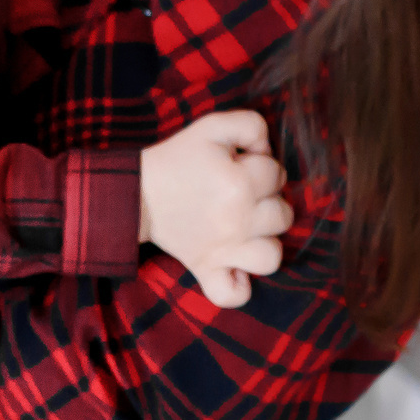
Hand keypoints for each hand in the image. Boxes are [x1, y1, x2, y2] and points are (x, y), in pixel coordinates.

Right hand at [139, 110, 291, 307]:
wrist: (136, 191)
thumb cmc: (177, 158)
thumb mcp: (212, 125)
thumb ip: (250, 125)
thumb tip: (267, 150)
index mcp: (240, 182)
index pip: (277, 174)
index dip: (261, 165)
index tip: (240, 165)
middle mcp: (238, 220)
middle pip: (283, 216)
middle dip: (266, 202)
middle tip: (239, 196)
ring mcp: (224, 250)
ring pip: (271, 258)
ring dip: (262, 243)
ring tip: (243, 231)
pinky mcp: (206, 269)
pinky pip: (233, 295)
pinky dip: (236, 286)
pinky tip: (232, 268)